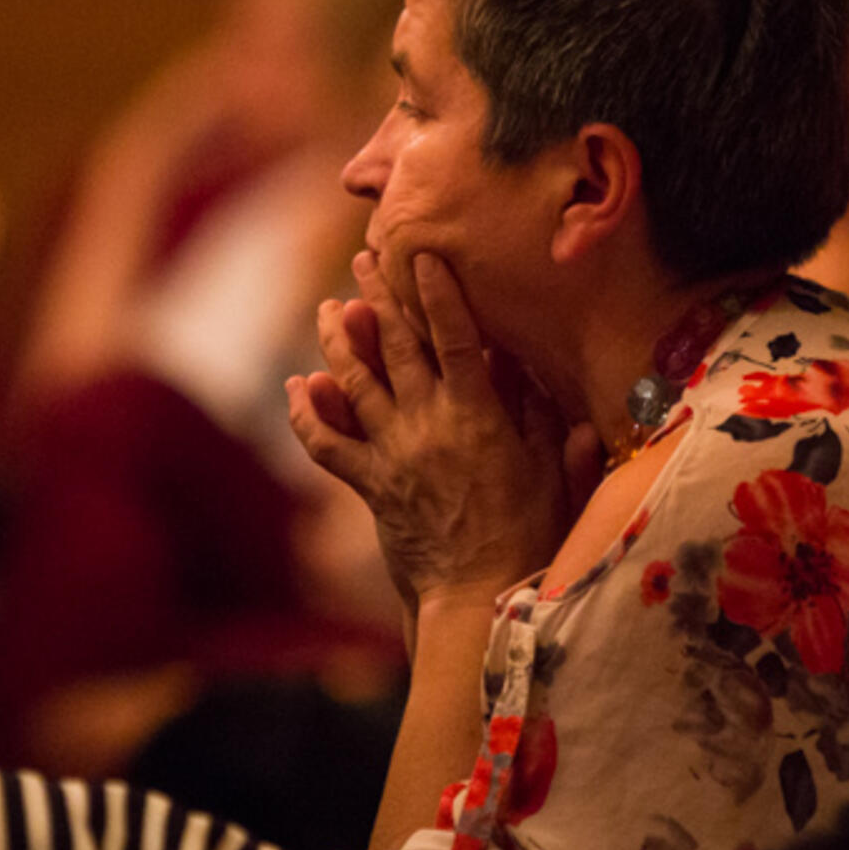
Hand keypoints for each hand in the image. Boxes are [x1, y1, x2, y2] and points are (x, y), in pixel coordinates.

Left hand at [287, 252, 577, 614]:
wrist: (479, 594)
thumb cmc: (527, 535)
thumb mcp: (550, 470)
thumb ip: (546, 418)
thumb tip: (544, 370)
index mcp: (477, 416)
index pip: (456, 338)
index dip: (436, 293)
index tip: (422, 254)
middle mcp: (428, 425)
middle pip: (396, 346)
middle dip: (379, 295)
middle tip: (365, 257)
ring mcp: (393, 453)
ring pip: (354, 382)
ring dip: (339, 340)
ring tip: (330, 306)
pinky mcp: (370, 484)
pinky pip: (326, 444)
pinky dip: (306, 413)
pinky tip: (298, 384)